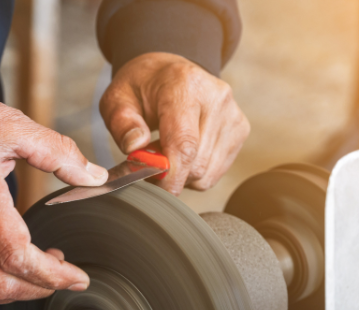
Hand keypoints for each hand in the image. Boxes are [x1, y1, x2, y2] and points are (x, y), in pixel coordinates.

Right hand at [0, 84, 108, 305]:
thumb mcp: (13, 125)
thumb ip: (58, 152)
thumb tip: (95, 176)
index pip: (17, 256)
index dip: (53, 275)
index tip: (77, 277)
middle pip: (1, 284)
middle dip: (39, 289)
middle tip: (61, 274)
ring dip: (13, 292)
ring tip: (34, 271)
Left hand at [100, 52, 249, 194]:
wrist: (169, 71)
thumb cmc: (142, 88)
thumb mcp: (117, 99)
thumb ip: (122, 124)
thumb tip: (135, 148)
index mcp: (185, 86)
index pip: (184, 143)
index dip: (170, 176)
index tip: (154, 190)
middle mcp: (216, 97)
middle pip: (196, 164)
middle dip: (170, 175)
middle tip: (150, 162)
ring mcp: (232, 114)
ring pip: (207, 173)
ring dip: (182, 175)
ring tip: (167, 151)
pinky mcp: (240, 129)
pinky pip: (216, 172)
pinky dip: (196, 172)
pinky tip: (184, 152)